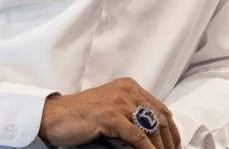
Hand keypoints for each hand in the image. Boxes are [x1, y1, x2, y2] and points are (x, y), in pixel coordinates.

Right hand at [38, 78, 181, 148]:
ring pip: (151, 127)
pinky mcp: (111, 115)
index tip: (175, 145)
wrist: (54, 116)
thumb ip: (130, 113)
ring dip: (161, 147)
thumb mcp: (110, 107)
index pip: (160, 108)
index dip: (172, 129)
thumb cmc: (80, 115)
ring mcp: (119, 102)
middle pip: (160, 118)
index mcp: (129, 86)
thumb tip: (151, 133)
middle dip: (170, 140)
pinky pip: (137, 136)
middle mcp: (127, 90)